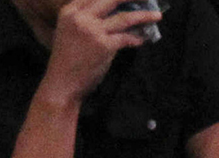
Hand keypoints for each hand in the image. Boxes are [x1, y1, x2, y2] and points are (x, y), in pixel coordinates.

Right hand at [40, 0, 160, 103]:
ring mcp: (93, 31)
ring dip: (143, 16)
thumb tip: (111, 16)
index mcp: (70, 11)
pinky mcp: (104, 46)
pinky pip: (126, 38)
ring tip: (157, 15)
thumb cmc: (66, 63)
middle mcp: (81, 17)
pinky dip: (137, 38)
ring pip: (124, 17)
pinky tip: (144, 38)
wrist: (62, 85)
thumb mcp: (69, 33)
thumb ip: (85, 20)